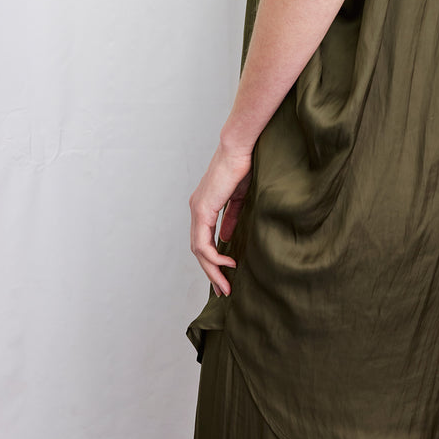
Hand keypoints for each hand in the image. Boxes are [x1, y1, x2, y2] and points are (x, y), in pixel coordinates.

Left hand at [189, 143, 252, 296]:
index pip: (203, 240)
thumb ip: (231, 217)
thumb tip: (226, 237)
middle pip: (198, 250)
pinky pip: (203, 242)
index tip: (227, 275)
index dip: (213, 260)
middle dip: (210, 273)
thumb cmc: (242, 166)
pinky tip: (228, 263)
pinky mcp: (203, 209)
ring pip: (199, 250)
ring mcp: (197, 210)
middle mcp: (196, 209)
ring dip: (211, 270)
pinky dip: (214, 256)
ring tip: (225, 285)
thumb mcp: (238, 198)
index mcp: (204, 206)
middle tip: (223, 290)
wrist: (239, 148)